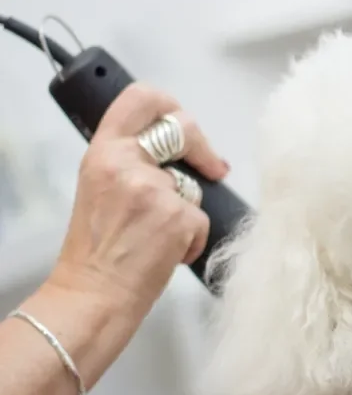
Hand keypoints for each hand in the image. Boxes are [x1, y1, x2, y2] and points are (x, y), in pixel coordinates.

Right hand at [47, 83, 228, 317]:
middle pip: (183, 127)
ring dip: (189, 209)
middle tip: (214, 169)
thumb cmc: (98, 252)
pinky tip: (169, 254)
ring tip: (160, 236)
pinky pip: (203, 219)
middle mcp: (126, 162)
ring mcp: (154, 189)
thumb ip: (130, 162)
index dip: (170, 105)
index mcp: (103, 152)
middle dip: (205, 150)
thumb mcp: (102, 189)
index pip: (141, 98)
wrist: (94, 296)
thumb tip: (175, 153)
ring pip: (196, 184)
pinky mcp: (179, 216)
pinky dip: (194, 239)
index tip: (184, 125)